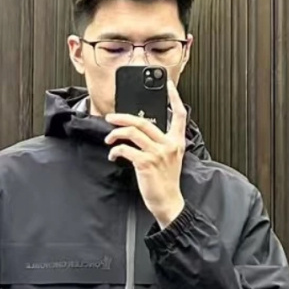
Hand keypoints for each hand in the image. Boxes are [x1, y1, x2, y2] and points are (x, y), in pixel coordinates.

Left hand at [105, 77, 186, 228]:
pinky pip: (126, 150)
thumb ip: (161, 144)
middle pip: (144, 121)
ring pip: (133, 132)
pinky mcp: (146, 163)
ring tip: (109, 138)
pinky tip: (113, 154)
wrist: (168, 203)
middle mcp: (168, 145)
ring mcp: (157, 153)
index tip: (168, 85)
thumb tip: (141, 134)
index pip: (179, 115)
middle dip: (123, 116)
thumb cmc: (166, 183)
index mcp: (176, 142)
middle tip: (111, 117)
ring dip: (116, 133)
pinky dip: (116, 151)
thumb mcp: (171, 159)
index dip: (175, 98)